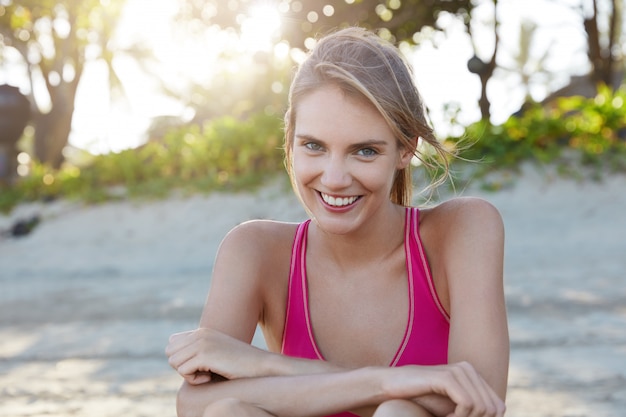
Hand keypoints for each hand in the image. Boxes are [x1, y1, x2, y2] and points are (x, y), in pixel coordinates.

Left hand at [166, 328, 269, 384]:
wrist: (260, 366)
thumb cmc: (239, 365)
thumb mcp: (217, 353)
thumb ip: (198, 351)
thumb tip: (173, 356)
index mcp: (202, 331)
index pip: (172, 343)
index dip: (182, 359)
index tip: (199, 366)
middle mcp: (200, 333)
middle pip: (170, 353)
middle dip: (182, 366)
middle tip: (201, 371)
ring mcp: (202, 342)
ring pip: (174, 362)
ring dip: (188, 374)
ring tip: (207, 374)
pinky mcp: (205, 354)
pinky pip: (183, 371)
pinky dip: (194, 380)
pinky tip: (210, 377)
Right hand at [384, 362, 505, 416]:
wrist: (393, 387)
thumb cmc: (422, 399)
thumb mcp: (453, 406)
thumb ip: (473, 410)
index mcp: (474, 375)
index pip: (499, 407)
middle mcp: (469, 369)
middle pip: (493, 409)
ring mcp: (458, 371)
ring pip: (482, 408)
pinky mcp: (447, 377)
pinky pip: (467, 404)